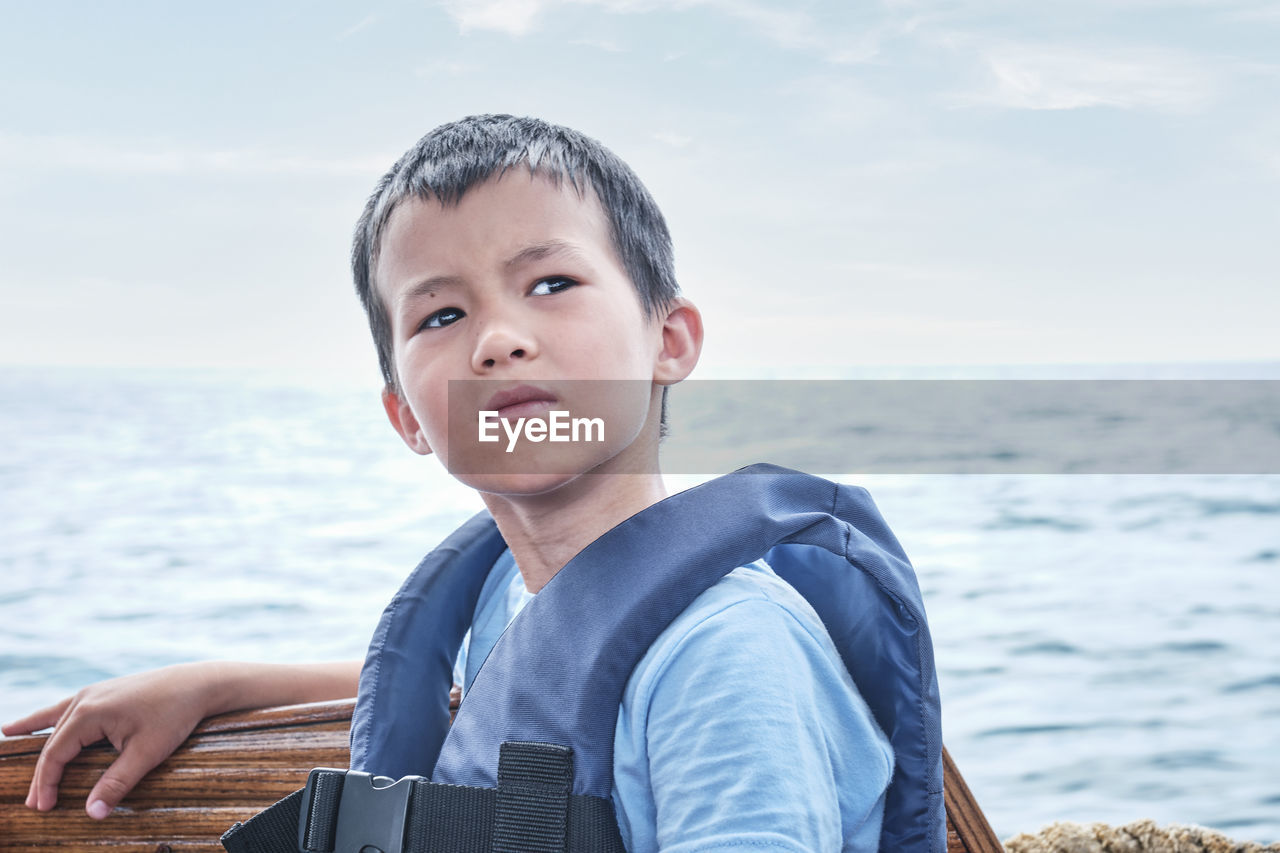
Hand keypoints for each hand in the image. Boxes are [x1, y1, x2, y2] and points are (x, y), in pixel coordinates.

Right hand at [1, 663, 215, 818]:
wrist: (198, 683)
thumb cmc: (174, 716)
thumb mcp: (147, 753)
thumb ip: (117, 783)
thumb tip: (91, 814)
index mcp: (89, 712)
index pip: (56, 754)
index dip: (48, 783)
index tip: (45, 808)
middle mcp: (84, 698)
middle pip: (54, 742)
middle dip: (44, 775)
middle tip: (35, 805)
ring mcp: (93, 692)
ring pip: (56, 725)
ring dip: (41, 748)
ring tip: (18, 761)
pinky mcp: (103, 692)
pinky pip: (65, 709)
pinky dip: (43, 720)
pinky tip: (19, 727)